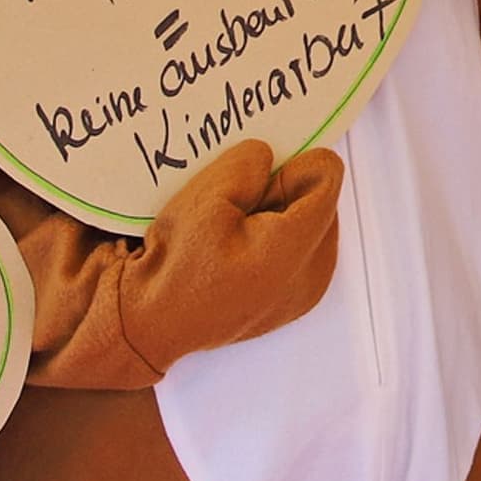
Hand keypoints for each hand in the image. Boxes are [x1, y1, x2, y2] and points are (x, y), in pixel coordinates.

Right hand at [115, 140, 347, 367]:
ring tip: (233, 232)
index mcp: (293, 248)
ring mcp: (305, 292)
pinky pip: (301, 252)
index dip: (289, 166)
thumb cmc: (174, 269)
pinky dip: (277, 242)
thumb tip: (269, 157)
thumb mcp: (204, 199)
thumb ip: (247, 165)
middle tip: (236, 209)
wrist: (154, 324)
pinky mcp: (294, 301)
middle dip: (285, 193)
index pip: (325, 176)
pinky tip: (239, 250)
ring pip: (311, 225)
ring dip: (280, 216)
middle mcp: (311, 274)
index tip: (255, 180)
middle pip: (320, 201)